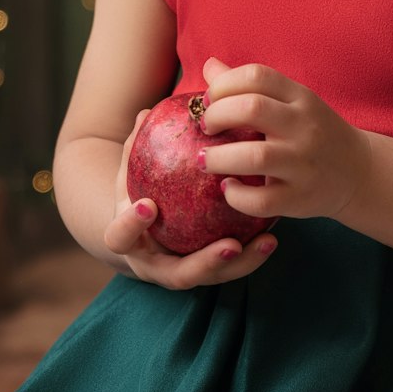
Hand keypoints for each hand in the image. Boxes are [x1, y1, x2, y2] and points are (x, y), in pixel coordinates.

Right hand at [102, 108, 279, 289]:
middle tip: (230, 246)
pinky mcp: (209, 272)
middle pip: (180, 275)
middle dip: (205, 262)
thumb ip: (135, 149)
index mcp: (129, 241)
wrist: (143, 234)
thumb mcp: (130, 174)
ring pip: (214, 278)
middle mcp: (156, 266)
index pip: (119, 238)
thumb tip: (146, 114)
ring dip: (242, 263)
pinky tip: (273, 235)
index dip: (130, 226)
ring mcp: (185, 272)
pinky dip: (253, 253)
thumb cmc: (138, 193)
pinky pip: (233, 267)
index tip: (148, 206)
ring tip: (266, 241)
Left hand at [199, 56, 372, 221]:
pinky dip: (236, 195)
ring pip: (256, 156)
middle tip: (206, 127)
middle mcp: (304, 127)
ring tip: (203, 159)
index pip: (257, 76)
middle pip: (252, 109)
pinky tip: (227, 188)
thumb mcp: (290, 102)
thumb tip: (209, 67)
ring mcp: (304, 164)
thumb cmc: (313, 132)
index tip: (208, 100)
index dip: (223, 84)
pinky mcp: (300, 198)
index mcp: (300, 97)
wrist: (358, 173)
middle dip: (216, 115)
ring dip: (218, 158)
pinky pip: (262, 200)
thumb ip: (250, 86)